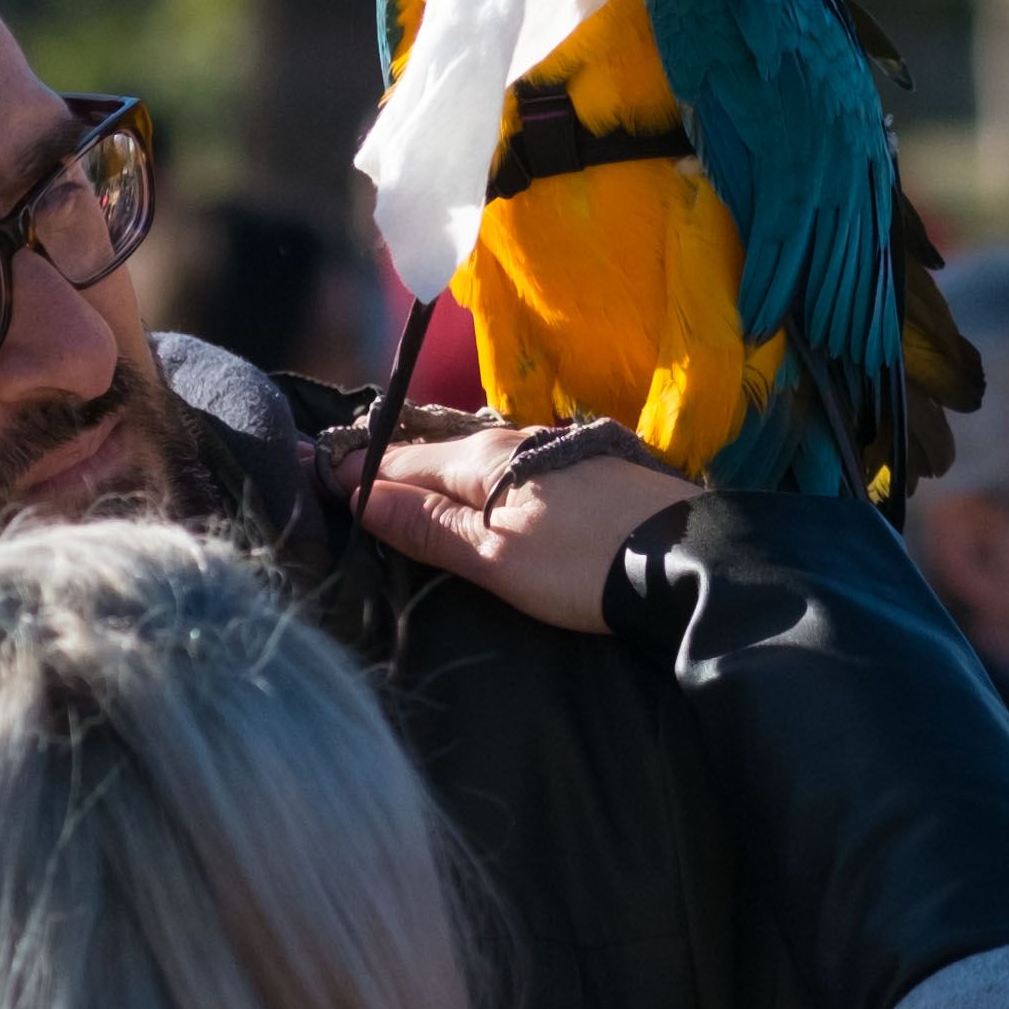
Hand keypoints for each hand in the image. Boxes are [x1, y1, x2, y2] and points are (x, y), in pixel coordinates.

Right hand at [328, 419, 696, 635]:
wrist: (693, 563)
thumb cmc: (585, 567)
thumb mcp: (495, 557)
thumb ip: (429, 527)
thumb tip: (361, 496)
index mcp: (485, 461)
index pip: (401, 458)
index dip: (358, 470)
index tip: (315, 476)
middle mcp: (519, 441)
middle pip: (441, 454)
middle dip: (396, 467)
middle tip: (352, 483)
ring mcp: (561, 451)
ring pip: (482, 459)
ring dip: (442, 474)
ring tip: (410, 493)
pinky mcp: (595, 470)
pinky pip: (518, 468)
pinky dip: (486, 481)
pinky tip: (486, 499)